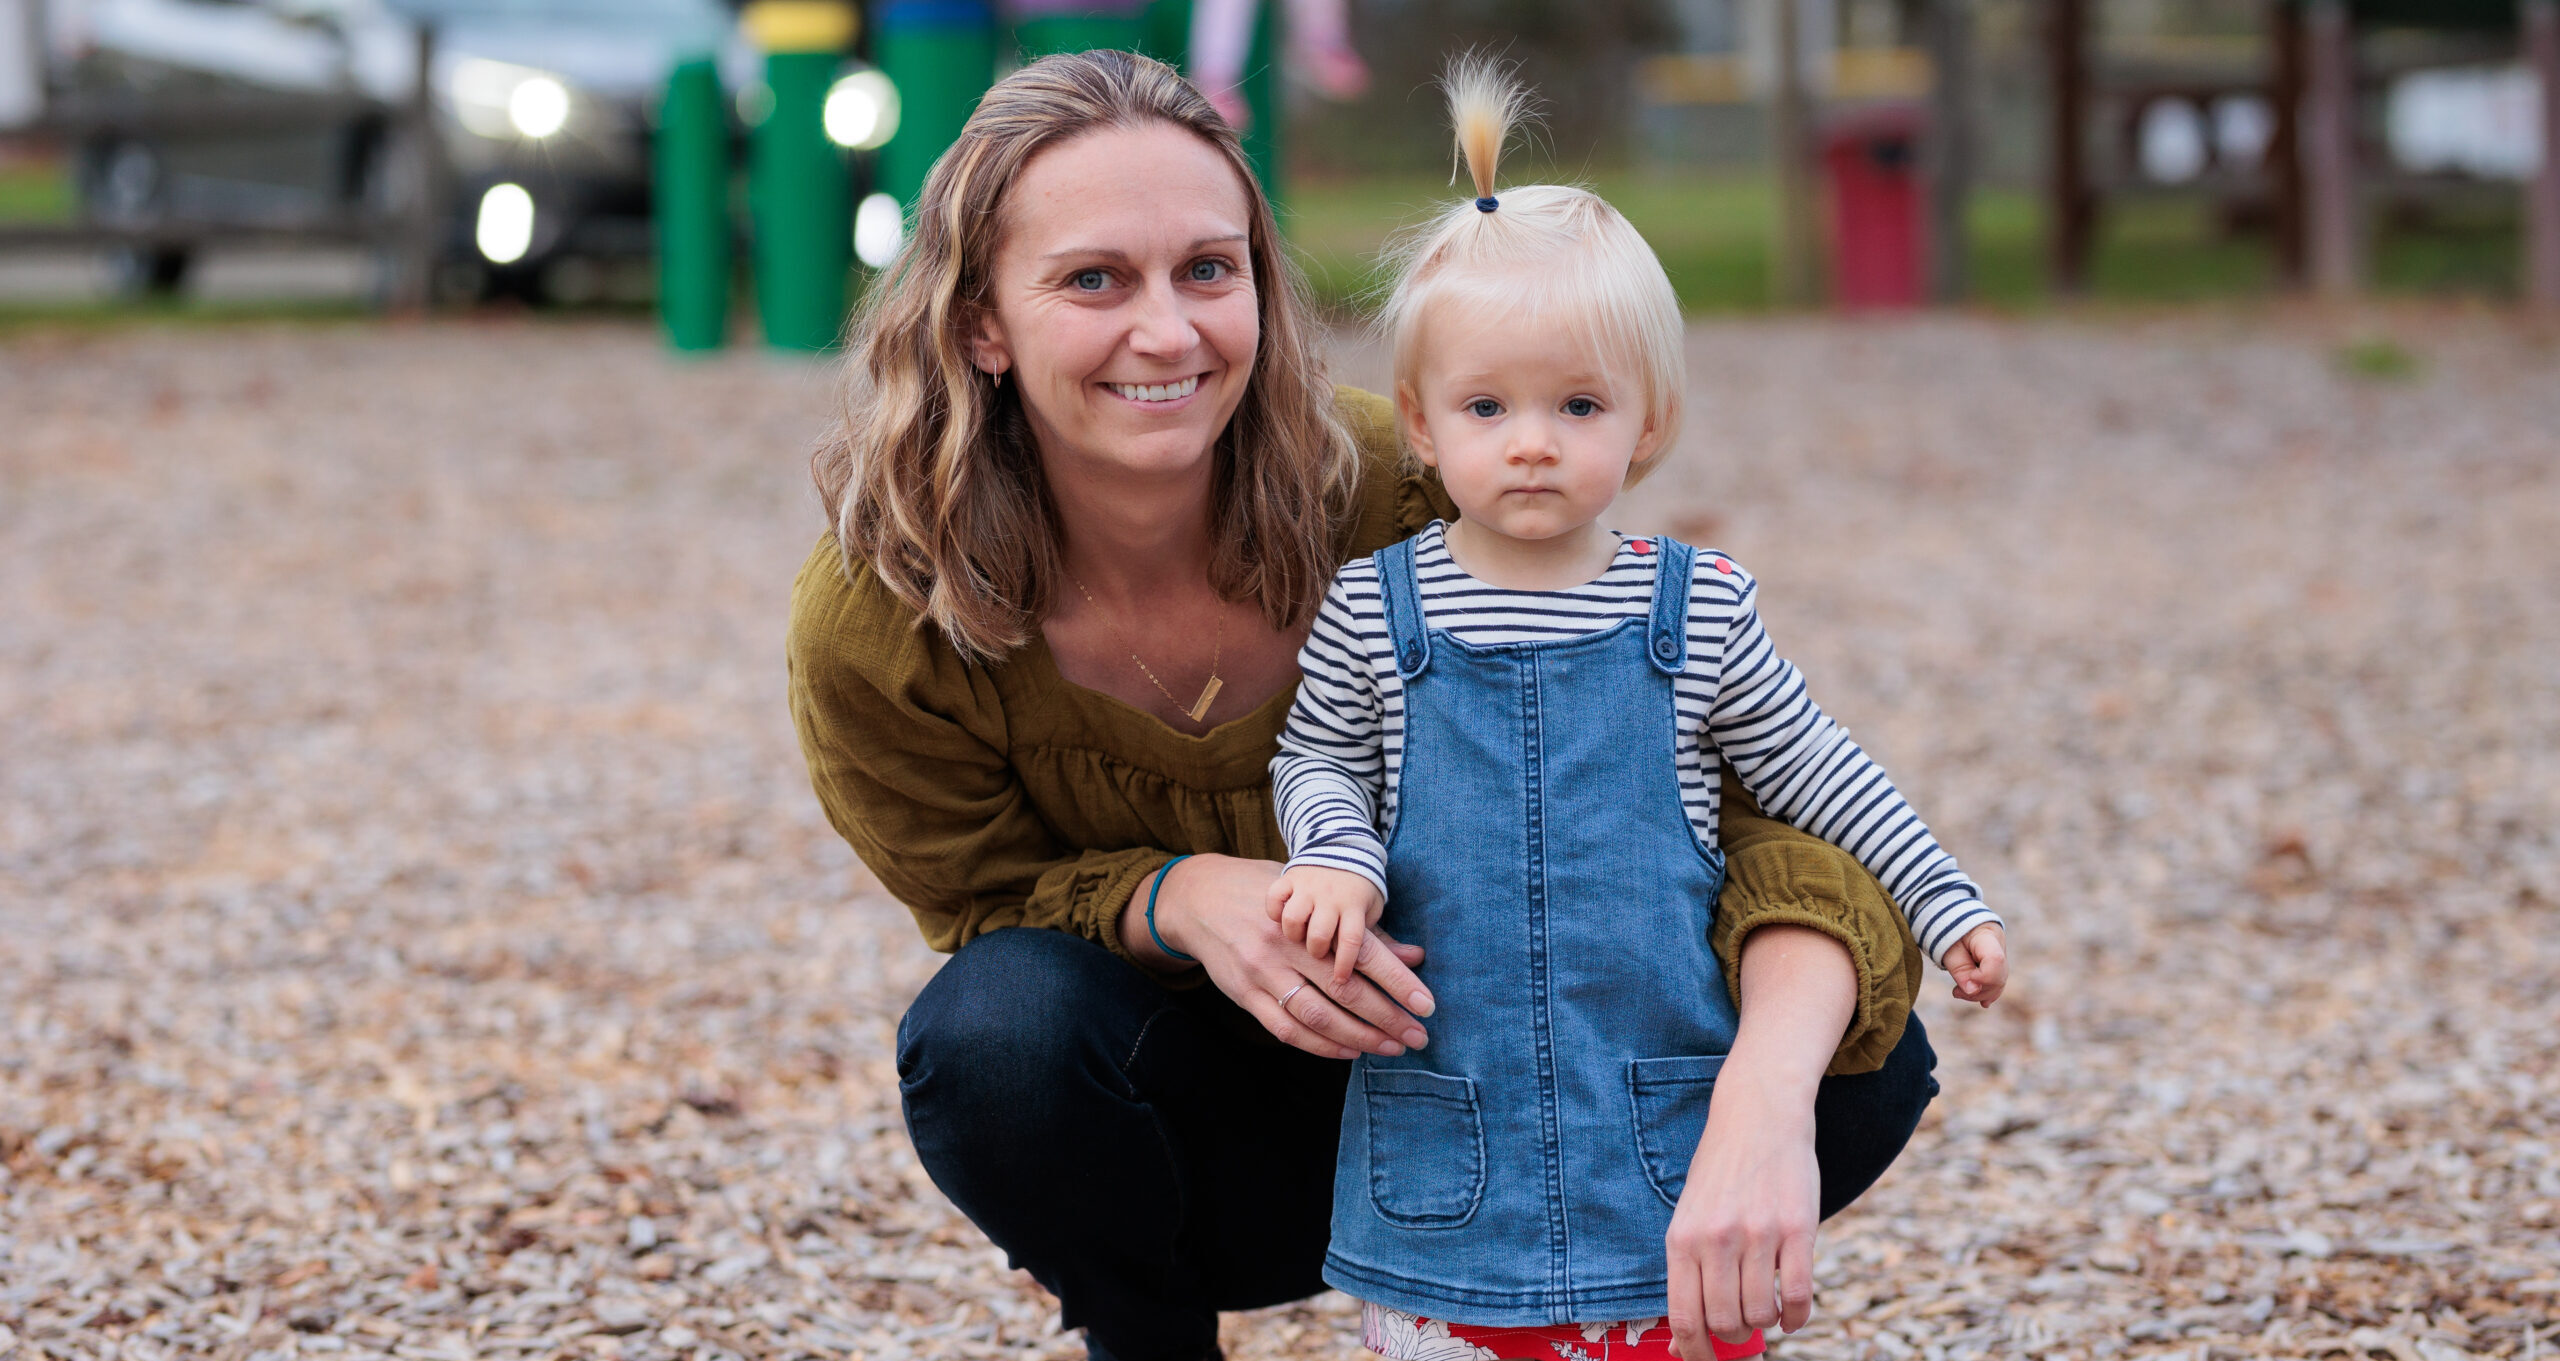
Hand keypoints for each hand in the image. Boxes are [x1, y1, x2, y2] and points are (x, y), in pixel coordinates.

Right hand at [1126, 855, 1434, 1060]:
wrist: (1198, 897)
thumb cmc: (1266, 894)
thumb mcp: (1313, 897)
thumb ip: (1363, 930)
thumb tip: (1415, 955)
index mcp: (1309, 917)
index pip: (1363, 953)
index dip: (1397, 981)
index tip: (1426, 1004)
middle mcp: (1286, 946)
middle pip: (1345, 990)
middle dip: (1386, 1018)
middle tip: (1417, 1036)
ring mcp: (1261, 973)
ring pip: (1317, 1016)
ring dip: (1358, 1037)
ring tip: (1390, 1047)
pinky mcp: (1244, 995)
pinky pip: (1286, 1029)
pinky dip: (1320, 1045)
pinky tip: (1348, 1050)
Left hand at [1666, 1078, 1819, 1356]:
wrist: (1758, 1114)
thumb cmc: (1721, 1169)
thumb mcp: (1690, 1213)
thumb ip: (1689, 1268)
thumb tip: (1688, 1331)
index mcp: (1683, 1238)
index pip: (1683, 1317)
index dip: (1695, 1353)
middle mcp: (1717, 1239)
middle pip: (1725, 1322)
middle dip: (1734, 1336)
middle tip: (1741, 1325)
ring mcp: (1759, 1234)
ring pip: (1761, 1313)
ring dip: (1764, 1323)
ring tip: (1766, 1309)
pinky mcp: (1798, 1229)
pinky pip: (1798, 1295)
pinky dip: (1796, 1317)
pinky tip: (1792, 1314)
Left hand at [1943, 922, 2007, 1006]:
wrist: (1955, 923)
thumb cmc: (1950, 934)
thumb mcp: (1949, 949)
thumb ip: (1960, 970)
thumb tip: (1973, 991)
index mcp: (1988, 936)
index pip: (1995, 960)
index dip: (1983, 977)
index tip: (1967, 979)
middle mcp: (2000, 947)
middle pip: (1998, 977)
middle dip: (1978, 991)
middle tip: (1956, 992)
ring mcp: (2002, 958)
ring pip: (1998, 984)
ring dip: (1979, 994)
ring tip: (1958, 992)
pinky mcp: (1998, 967)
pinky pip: (1996, 984)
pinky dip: (1985, 993)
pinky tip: (1977, 999)